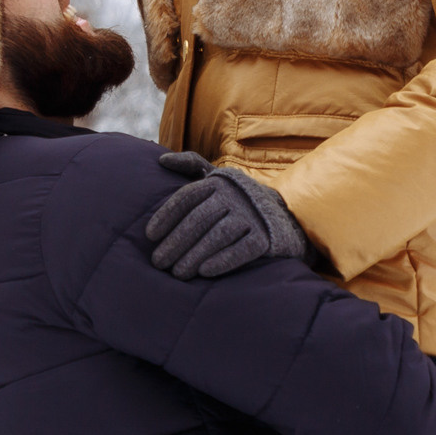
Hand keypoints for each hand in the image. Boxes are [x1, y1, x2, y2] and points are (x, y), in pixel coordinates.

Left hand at [145, 151, 317, 279]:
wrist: (285, 215)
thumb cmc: (239, 198)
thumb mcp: (218, 176)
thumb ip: (190, 165)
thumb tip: (161, 161)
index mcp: (218, 181)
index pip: (186, 197)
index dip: (166, 216)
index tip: (150, 236)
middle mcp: (234, 196)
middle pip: (198, 219)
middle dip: (175, 242)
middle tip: (159, 262)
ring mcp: (251, 216)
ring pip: (217, 236)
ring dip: (194, 256)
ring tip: (177, 273)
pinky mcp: (267, 236)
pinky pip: (243, 250)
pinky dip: (223, 261)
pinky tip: (205, 272)